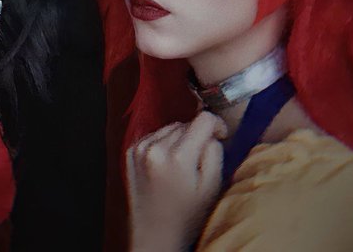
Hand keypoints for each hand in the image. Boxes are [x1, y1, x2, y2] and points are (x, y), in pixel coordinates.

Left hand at [126, 111, 226, 251]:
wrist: (154, 234)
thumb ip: (215, 152)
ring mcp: (140, 148)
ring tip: (181, 165)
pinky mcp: (131, 151)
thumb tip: (212, 130)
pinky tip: (167, 165)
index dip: (217, 125)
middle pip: (186, 123)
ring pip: (170, 127)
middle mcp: (155, 147)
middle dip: (197, 136)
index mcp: (177, 156)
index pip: (203, 119)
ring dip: (180, 139)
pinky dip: (164, 143)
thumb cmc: (187, 215)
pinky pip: (155, 134)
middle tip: (198, 160)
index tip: (221, 136)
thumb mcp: (212, 187)